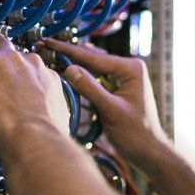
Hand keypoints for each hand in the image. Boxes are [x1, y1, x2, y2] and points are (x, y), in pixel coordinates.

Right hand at [0, 34, 70, 160]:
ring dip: (21, 68)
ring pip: (26, 59)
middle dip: (0, 50)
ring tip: (19, 90)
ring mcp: (36, 65)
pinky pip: (43, 73)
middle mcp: (13, 57)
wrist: (33, 138)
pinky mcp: (53, 77)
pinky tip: (37, 98)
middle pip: (4, 42)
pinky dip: (39, 81)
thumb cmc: (1, 126)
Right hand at [44, 38, 170, 168]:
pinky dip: (81, 79)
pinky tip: (66, 74)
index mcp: (131, 69)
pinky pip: (95, 80)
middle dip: (69, 55)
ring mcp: (123, 79)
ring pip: (92, 69)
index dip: (69, 51)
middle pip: (92, 59)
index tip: (50, 42)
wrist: (148, 152)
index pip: (94, 58)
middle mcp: (128, 69)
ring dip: (74, 66)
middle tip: (45, 46)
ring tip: (51, 58)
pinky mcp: (117, 89)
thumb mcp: (111, 110)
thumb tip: (69, 69)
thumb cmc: (136, 133)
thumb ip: (90, 89)